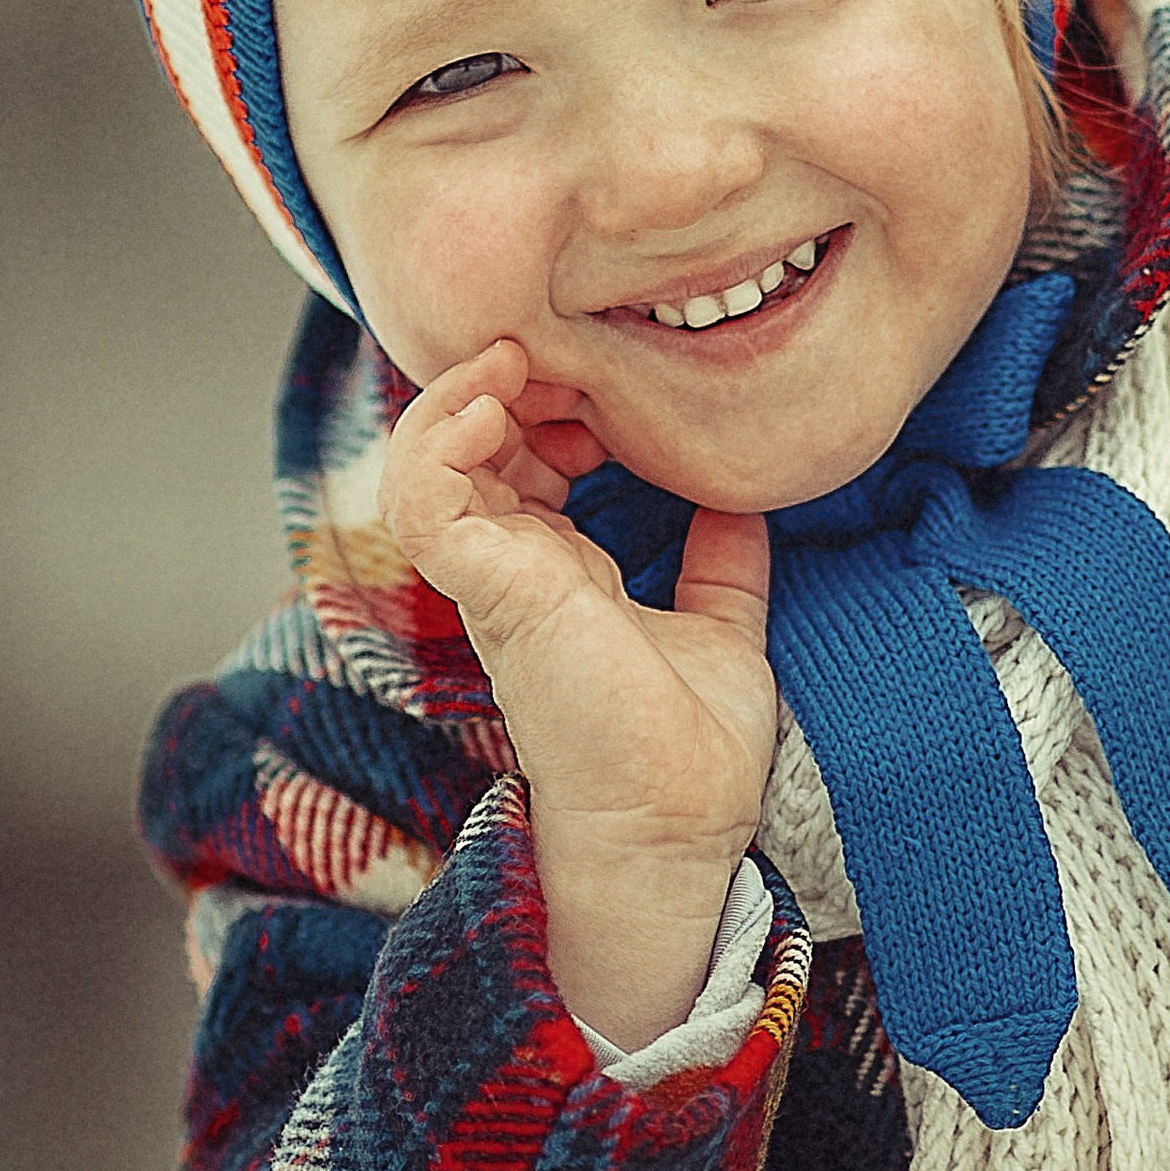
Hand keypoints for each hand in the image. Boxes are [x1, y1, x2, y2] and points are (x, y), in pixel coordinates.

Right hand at [381, 339, 780, 1045]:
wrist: (677, 827)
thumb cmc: (690, 751)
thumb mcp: (720, 624)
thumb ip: (720, 558)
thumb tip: (744, 493)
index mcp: (557, 572)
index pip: (519, 456)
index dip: (551, 397)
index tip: (609, 374)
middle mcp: (512, 569)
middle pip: (468, 442)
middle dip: (506, 376)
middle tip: (562, 343)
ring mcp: (493, 580)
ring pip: (426, 458)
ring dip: (460, 390)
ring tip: (512, 353)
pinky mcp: (490, 591)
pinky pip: (426, 498)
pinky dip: (441, 437)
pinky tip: (491, 399)